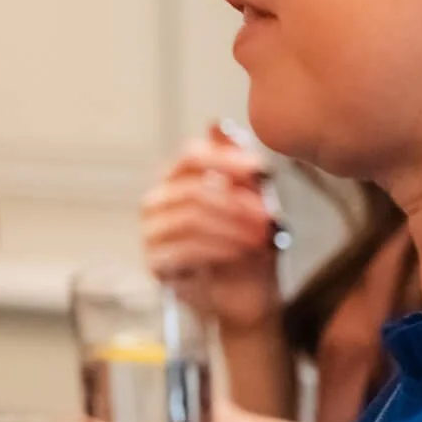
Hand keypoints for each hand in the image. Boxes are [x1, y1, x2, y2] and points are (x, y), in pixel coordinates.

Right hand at [141, 135, 283, 333]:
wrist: (250, 298)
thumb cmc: (251, 247)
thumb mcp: (255, 202)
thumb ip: (238, 167)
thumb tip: (216, 123)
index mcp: (179, 179)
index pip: (191, 155)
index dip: (225, 159)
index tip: (260, 169)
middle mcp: (158, 201)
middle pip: (192, 188)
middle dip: (237, 202)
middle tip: (269, 216)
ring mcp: (152, 232)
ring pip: (189, 217)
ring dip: (233, 227)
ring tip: (262, 238)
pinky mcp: (156, 263)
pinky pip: (183, 248)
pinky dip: (219, 248)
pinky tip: (241, 252)